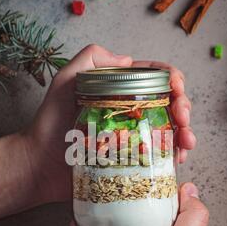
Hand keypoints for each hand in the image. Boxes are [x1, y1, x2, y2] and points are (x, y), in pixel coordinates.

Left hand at [24, 45, 194, 203]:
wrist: (40, 166)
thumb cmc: (49, 124)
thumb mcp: (65, 82)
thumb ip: (90, 59)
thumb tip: (127, 60)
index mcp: (119, 90)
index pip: (155, 77)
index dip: (174, 80)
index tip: (177, 90)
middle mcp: (130, 112)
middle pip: (169, 104)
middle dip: (184, 108)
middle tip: (183, 120)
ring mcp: (133, 137)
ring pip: (170, 131)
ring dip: (186, 134)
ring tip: (186, 144)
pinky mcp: (132, 160)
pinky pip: (159, 156)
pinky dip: (174, 157)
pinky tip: (177, 160)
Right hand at [58, 183, 207, 225]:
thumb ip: (192, 219)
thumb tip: (191, 188)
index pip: (166, 201)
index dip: (155, 184)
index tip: (139, 168)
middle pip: (136, 207)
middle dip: (118, 195)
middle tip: (102, 182)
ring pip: (111, 221)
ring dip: (93, 214)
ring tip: (79, 209)